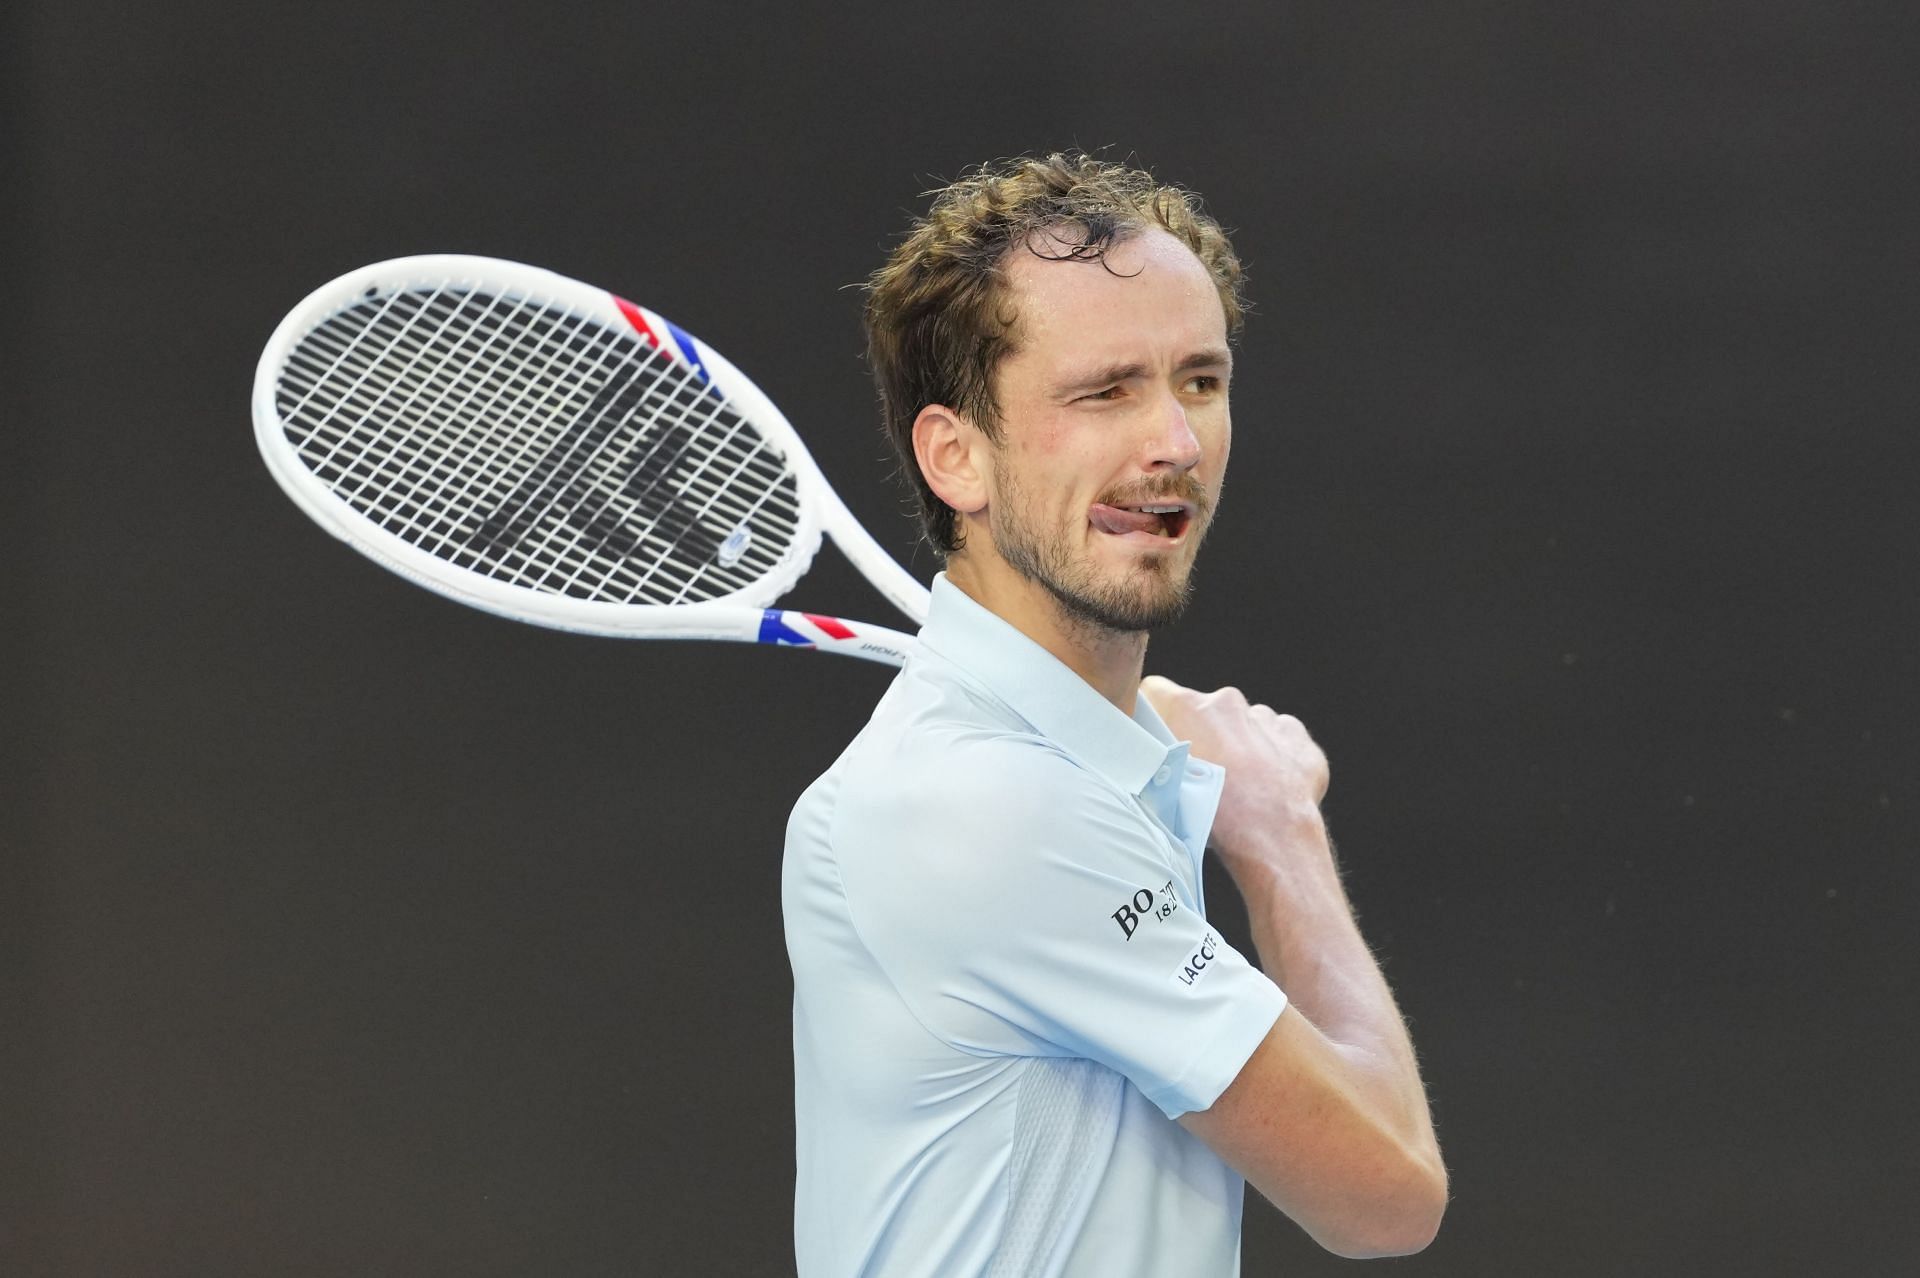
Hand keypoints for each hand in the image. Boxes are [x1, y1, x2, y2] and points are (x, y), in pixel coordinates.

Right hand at [1138, 675, 1330, 875]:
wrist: (1271, 837)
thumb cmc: (1216, 816)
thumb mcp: (1164, 788)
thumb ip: (1157, 759)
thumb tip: (1153, 760)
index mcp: (1187, 708)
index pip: (1157, 691)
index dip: (1157, 712)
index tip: (1162, 733)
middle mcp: (1226, 703)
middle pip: (1206, 709)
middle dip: (1205, 735)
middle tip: (1205, 772)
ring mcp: (1265, 718)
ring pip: (1245, 723)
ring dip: (1241, 746)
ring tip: (1241, 784)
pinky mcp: (1295, 735)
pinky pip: (1278, 737)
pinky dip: (1273, 756)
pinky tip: (1268, 785)